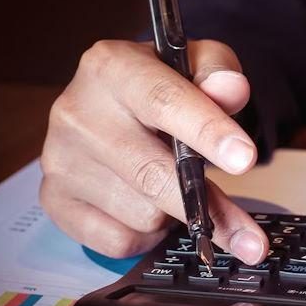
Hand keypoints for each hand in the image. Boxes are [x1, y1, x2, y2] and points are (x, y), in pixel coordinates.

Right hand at [40, 39, 267, 263]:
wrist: (112, 107)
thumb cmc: (160, 88)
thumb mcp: (194, 65)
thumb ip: (218, 72)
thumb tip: (232, 90)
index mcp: (110, 67)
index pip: (163, 101)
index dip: (207, 131)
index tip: (245, 159)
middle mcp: (76, 112)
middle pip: (152, 172)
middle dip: (208, 206)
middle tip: (250, 238)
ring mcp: (60, 160)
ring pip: (143, 214)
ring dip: (174, 214)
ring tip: (173, 185)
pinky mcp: (56, 201)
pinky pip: (120, 240)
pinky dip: (147, 234)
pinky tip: (146, 205)